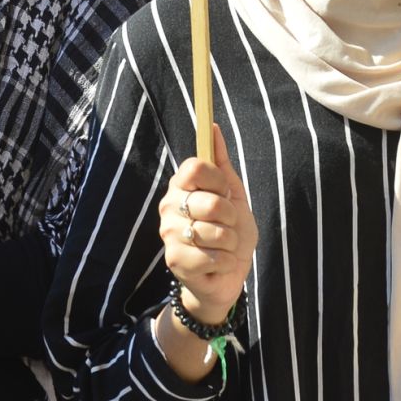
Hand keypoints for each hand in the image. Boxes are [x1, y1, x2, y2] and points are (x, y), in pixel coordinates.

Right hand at [157, 125, 255, 326]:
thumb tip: (214, 127)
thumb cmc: (230, 231)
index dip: (218, 181)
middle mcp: (169, 208)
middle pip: (211, 201)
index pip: (196, 167)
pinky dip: (225, 260)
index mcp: (180, 186)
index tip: (224, 192)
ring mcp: (169, 235)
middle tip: (227, 225)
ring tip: (223, 245)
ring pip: (216, 231)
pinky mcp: (175, 261)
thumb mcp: (232, 192)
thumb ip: (221, 162)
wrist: (227, 273)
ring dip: (231, 241)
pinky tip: (217, 263)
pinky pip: (214, 255)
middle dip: (231, 217)